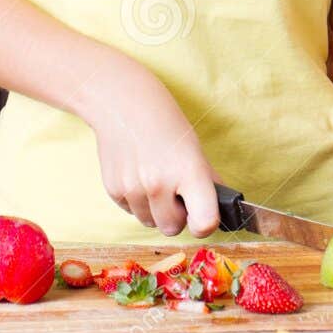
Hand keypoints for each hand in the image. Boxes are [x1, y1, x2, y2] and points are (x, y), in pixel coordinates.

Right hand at [85, 57, 219, 236]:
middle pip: (172, 229)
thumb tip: (219, 208)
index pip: (204, 223)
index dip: (205, 225)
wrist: (123, 103)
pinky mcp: (113, 190)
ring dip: (154, 209)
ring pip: (149, 222)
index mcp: (188, 171)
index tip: (203, 218)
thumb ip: (206, 181)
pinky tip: (138, 175)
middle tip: (175, 190)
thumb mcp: (194, 148)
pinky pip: (131, 211)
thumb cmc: (164, 122)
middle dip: (176, 215)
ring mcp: (133, 188)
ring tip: (154, 178)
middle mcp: (158, 183)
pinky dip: (136, 200)